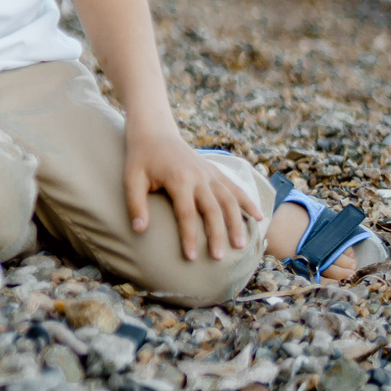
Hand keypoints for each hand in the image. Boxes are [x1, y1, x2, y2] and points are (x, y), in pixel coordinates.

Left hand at [125, 128, 262, 261]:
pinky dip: (248, 202)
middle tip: (218, 258)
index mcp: (179, 179)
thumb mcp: (131, 179)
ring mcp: (210, 173)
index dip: (189, 237)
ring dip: (237, 222)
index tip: (190, 257)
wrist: (155, 132)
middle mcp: (199, 176)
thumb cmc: (140, 158)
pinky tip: (258, 217)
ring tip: (241, 245)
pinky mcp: (215, 171)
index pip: (187, 214)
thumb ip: (135, 204)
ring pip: (230, 200)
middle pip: (213, 210)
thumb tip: (139, 230)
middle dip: (217, 235)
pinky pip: (235, 187)